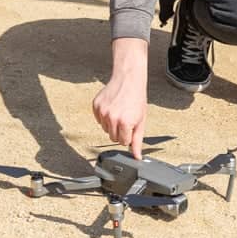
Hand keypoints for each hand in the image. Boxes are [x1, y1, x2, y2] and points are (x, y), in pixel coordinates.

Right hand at [91, 38, 148, 159]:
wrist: (128, 80)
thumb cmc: (136, 99)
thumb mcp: (141, 121)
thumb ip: (138, 141)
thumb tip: (137, 157)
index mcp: (124, 123)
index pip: (123, 142)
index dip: (128, 135)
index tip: (131, 125)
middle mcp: (111, 118)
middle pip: (112, 137)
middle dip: (120, 131)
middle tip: (126, 118)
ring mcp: (102, 111)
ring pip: (105, 129)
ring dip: (112, 124)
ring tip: (119, 111)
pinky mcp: (96, 105)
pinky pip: (99, 119)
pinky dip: (104, 116)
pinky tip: (112, 107)